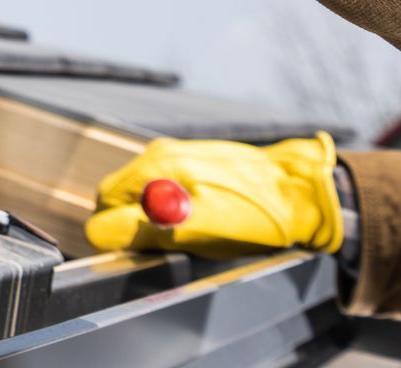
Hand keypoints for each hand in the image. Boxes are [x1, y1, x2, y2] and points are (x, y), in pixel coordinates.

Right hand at [85, 133, 344, 257]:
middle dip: (136, 220)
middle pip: (122, 193)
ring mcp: (178, 153)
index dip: (117, 229)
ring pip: (144, 191)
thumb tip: (98, 232)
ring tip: (196, 228)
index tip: (140, 248)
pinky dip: (175, 204)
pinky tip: (206, 214)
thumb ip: (144, 230)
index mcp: (157, 164)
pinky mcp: (195, 159)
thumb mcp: (196, 231)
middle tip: (168, 243)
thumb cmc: (254, 215)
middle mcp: (161, 152)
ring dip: (157, 214)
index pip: (107, 201)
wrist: (302, 192)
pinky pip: (167, 185)